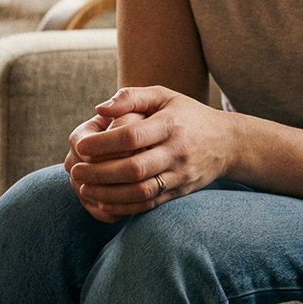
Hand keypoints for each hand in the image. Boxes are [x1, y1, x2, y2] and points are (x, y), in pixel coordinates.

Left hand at [66, 85, 233, 221]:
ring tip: (83, 188)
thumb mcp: (164, 96)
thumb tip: (100, 109)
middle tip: (75, 171)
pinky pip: (148, 204)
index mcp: (171, 124)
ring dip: (107, 193)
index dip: (103, 143)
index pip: (133, 136)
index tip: (80, 145)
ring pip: (141, 191)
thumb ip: (131, 97)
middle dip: (100, 172)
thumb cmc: (187, 115)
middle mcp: (177, 151)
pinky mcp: (179, 192)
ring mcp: (179, 175)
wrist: (227, 143)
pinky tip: (102, 202)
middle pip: (134, 168)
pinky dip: (123, 207)